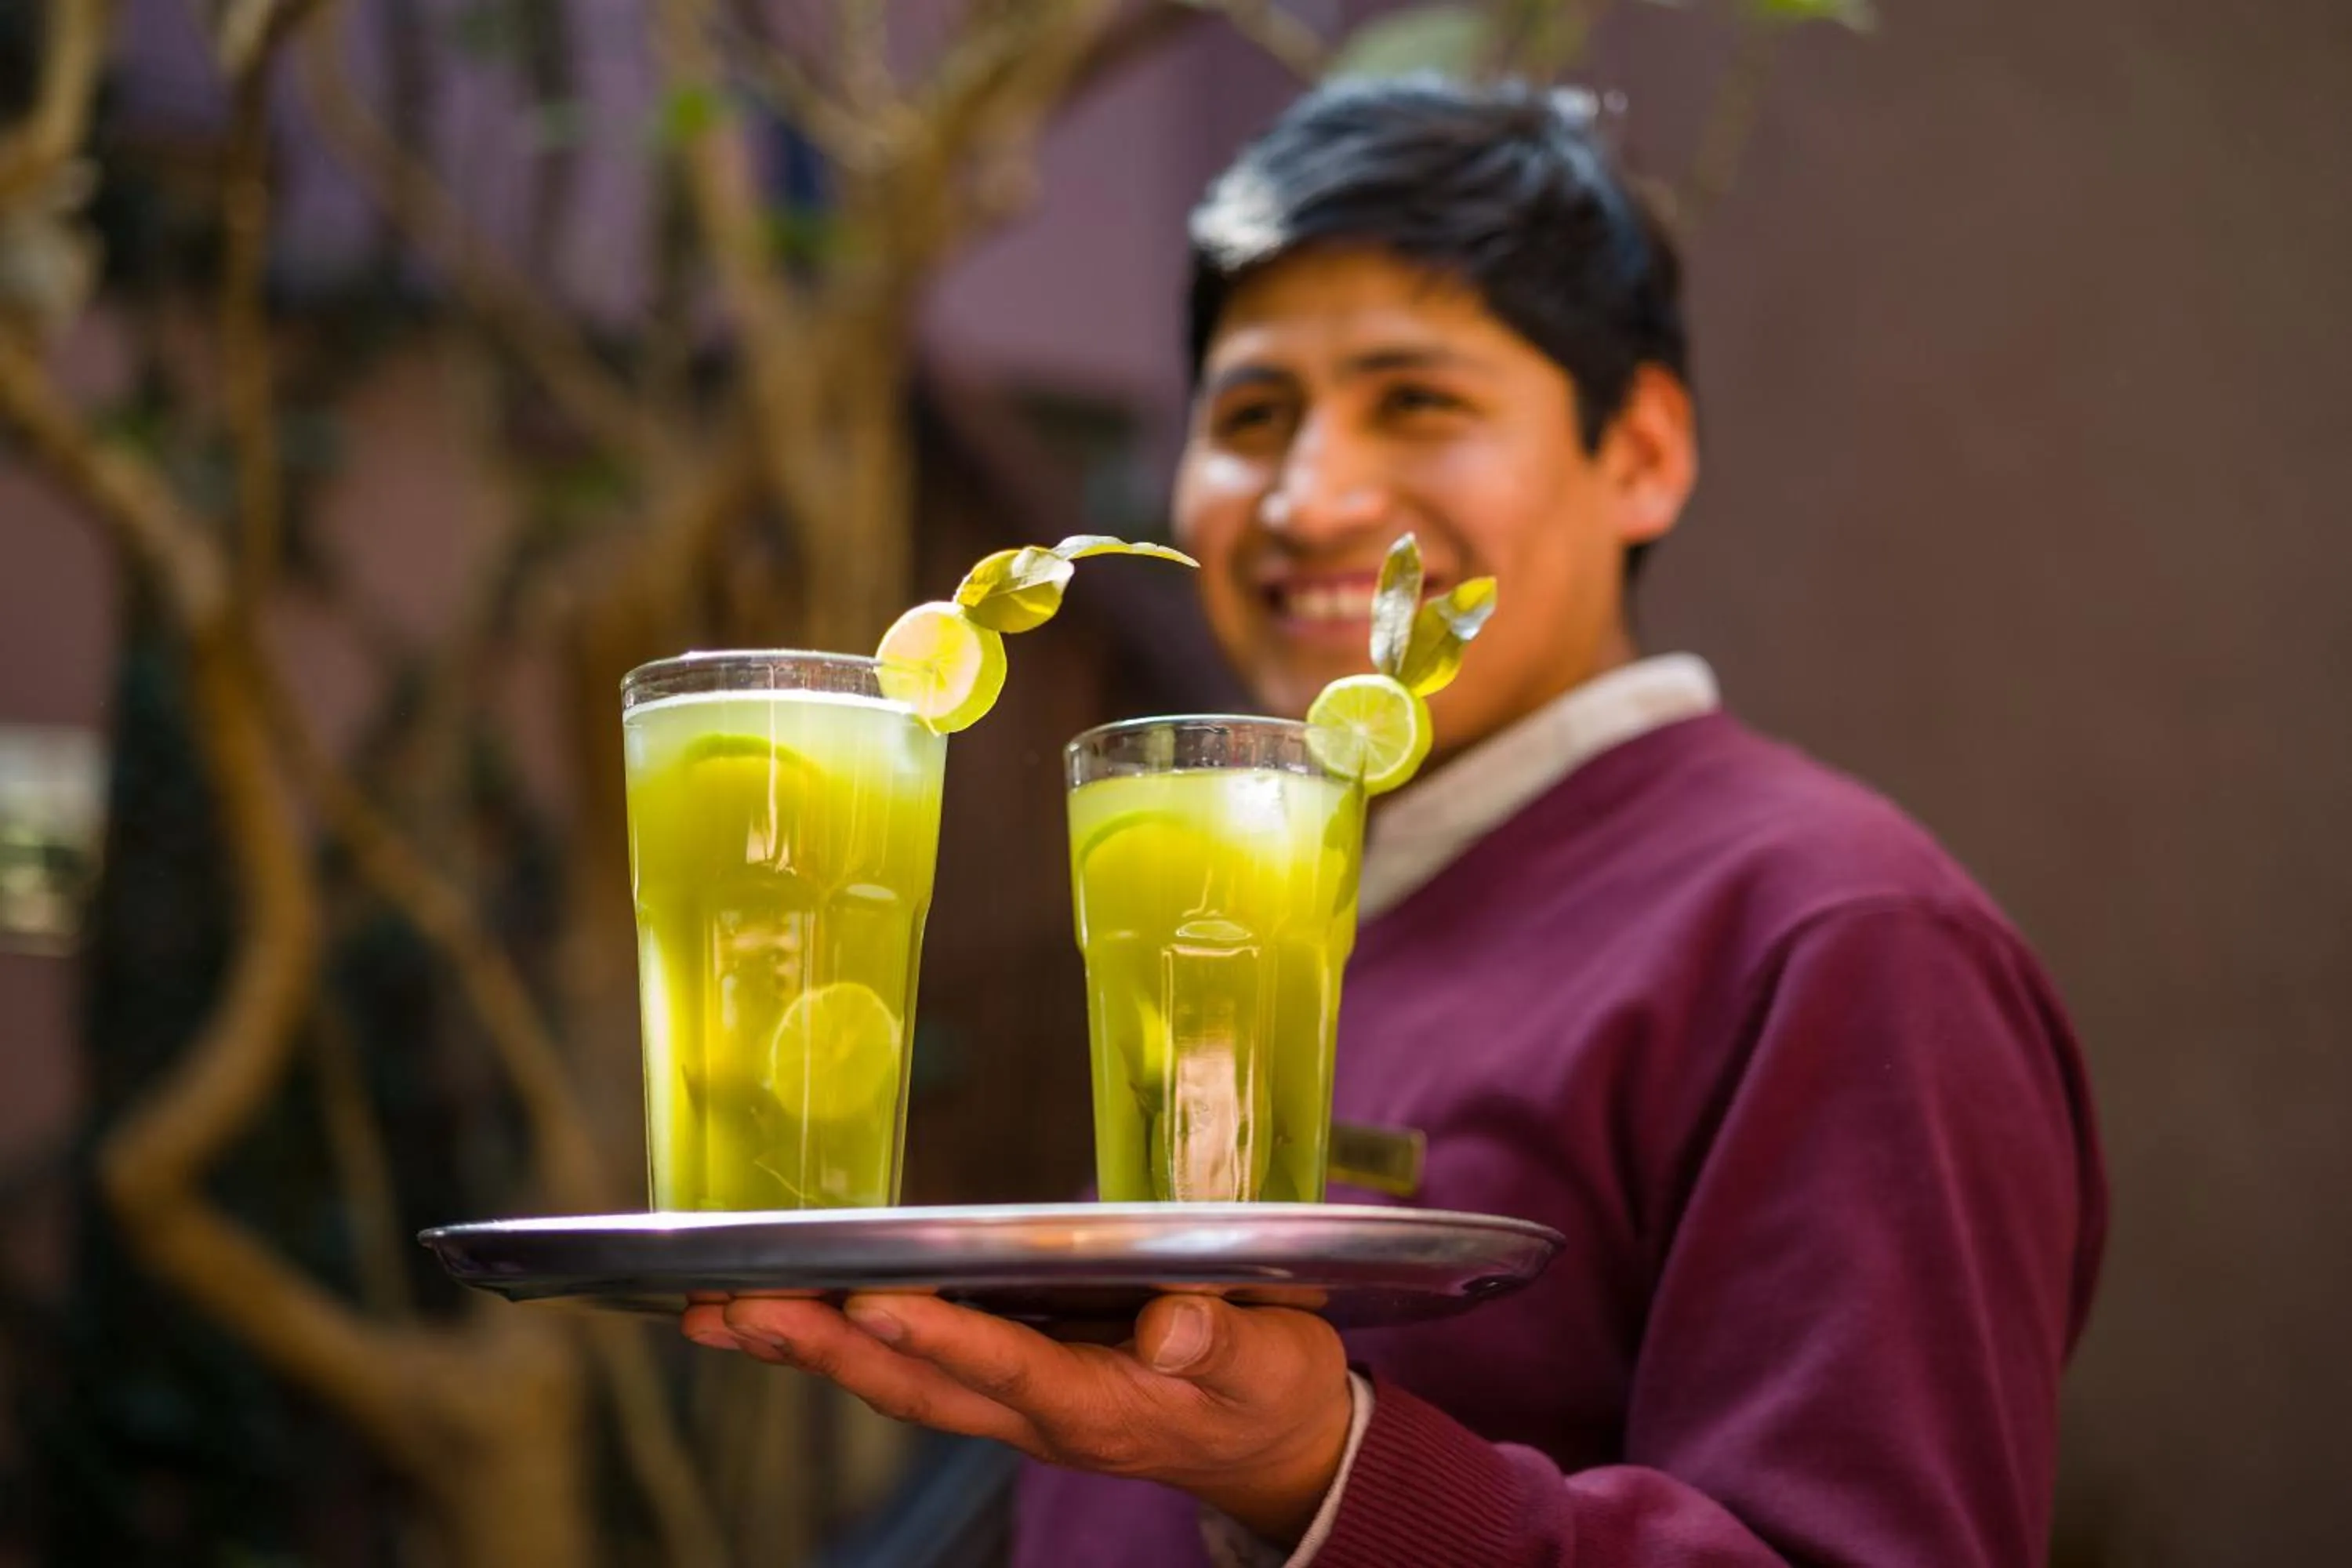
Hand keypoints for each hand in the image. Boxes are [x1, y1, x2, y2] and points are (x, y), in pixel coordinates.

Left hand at [682, 1292, 1353, 1545]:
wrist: (1270, 1444)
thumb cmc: (1269, 1389)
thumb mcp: (1270, 1363)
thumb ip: (1221, 1344)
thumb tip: (1173, 1327)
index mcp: (1103, 1405)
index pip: (1009, 1369)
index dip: (942, 1340)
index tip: (874, 1304)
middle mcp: (1039, 1414)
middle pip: (915, 1386)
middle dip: (822, 1346)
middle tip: (732, 1310)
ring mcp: (1016, 1405)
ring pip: (896, 1381)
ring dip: (808, 1348)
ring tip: (722, 1313)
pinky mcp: (1008, 1385)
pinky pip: (909, 1368)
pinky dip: (842, 1342)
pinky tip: (791, 1316)